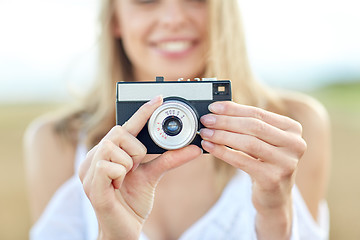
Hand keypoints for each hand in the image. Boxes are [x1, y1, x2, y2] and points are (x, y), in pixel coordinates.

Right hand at [79, 96, 201, 239]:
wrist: (124, 229)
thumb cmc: (133, 201)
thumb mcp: (152, 175)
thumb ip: (169, 159)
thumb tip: (194, 149)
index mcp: (108, 152)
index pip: (125, 126)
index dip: (142, 112)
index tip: (158, 97)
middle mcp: (95, 157)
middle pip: (119, 132)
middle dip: (134, 150)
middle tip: (134, 167)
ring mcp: (89, 170)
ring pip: (114, 147)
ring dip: (127, 165)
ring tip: (123, 180)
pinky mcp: (90, 184)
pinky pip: (108, 166)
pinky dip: (120, 176)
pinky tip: (116, 187)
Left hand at [199, 101, 306, 238]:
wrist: (274, 197)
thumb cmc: (264, 163)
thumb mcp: (261, 141)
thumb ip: (247, 125)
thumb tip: (217, 110)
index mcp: (293, 129)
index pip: (258, 113)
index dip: (233, 109)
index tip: (213, 107)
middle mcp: (295, 144)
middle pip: (254, 126)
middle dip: (226, 121)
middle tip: (206, 120)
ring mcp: (286, 162)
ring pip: (248, 142)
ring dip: (222, 136)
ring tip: (205, 133)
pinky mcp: (273, 178)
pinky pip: (241, 160)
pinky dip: (222, 152)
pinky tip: (209, 147)